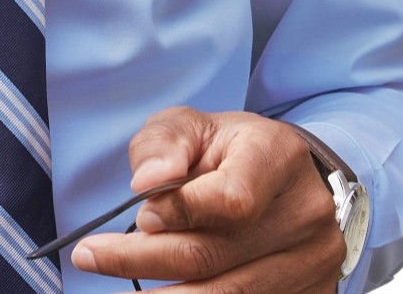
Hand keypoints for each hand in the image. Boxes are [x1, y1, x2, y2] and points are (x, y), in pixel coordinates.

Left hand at [71, 106, 343, 290]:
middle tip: (90, 257)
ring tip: (116, 289)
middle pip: (214, 255)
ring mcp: (312, 259)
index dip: (179, 212)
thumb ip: (163, 144)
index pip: (230, 198)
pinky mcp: (310, 291)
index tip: (141, 215)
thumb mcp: (192, 127)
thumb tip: (147, 184)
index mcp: (278, 156)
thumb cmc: (230, 151)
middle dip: (141, 261)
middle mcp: (305, 211)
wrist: (289, 178)